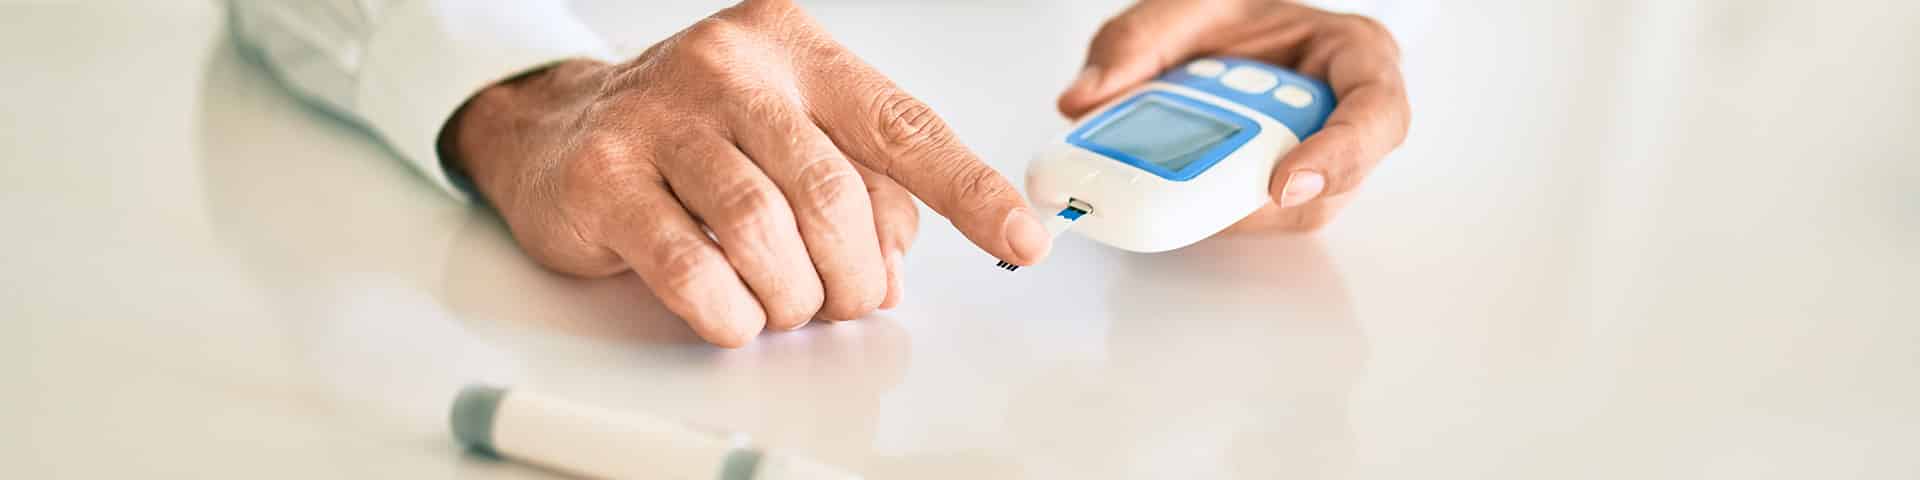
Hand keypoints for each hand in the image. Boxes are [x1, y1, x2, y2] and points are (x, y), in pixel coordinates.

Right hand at [441, 0, 1050, 346]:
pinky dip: (730, 310)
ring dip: (792, 296)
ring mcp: (660, 118)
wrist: (558, 127)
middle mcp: (730, 70)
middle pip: (832, 193)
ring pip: (764, 231)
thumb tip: (899, 263)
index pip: (903, 125)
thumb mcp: (792, 134)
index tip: (1022, 239)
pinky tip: (736, 312)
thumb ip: (860, 185)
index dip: (970, 191)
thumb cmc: (693, 132)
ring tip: (787, 305)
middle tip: (850, 300)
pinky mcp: (605, 178)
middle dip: (857, 273)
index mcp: (794, 50)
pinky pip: (691, 267)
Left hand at [1059, 0, 1409, 232]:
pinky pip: (1257, 217)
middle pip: (1337, 181)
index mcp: (1353, 55)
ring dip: (1231, 210)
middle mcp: (1349, 114)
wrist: (1224, 33)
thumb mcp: (1185, 6)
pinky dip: (1214, 210)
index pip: (1377, 111)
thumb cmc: (1232, 16)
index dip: (1340, 154)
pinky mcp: (1286, 192)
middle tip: (1201, 199)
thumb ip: (1136, 41)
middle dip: (1267, 197)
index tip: (1284, 182)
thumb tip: (1085, 98)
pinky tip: (1177, 194)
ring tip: (1175, 189)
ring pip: (1294, 213)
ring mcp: (1322, 159)